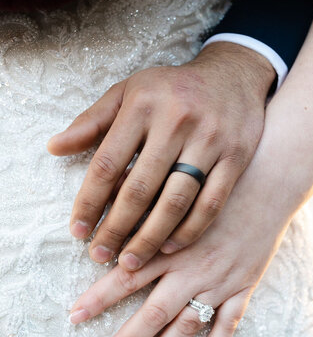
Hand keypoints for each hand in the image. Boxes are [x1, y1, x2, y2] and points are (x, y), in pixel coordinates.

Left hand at [47, 42, 275, 271]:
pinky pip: (211, 203)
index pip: (108, 163)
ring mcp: (209, 140)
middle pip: (140, 188)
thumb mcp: (129, 92)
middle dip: (116, 228)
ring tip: (131, 261)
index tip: (78, 232)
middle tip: (100, 255)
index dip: (89, 202)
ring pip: (176, 200)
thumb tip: (54, 147)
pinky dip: (190, 229)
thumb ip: (92, 121)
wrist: (234, 76)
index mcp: (142, 105)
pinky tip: (170, 246)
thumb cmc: (171, 89)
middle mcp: (176, 121)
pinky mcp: (235, 157)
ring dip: (150, 237)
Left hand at [68, 120, 304, 336]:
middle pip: (154, 309)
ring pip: (189, 323)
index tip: (75, 316)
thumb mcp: (173, 175)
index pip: (127, 274)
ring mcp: (219, 279)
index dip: (99, 296)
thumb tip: (100, 196)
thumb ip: (136, 186)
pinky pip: (230, 323)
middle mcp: (192, 265)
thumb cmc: (217, 173)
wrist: (269, 176)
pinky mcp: (244, 285)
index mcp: (170, 241)